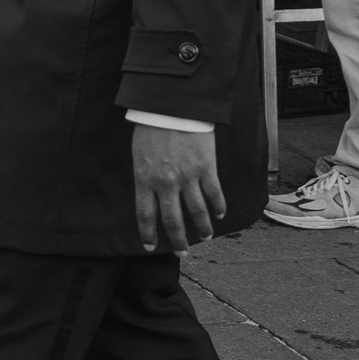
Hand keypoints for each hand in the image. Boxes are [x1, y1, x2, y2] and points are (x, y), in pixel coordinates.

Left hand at [131, 124, 224, 253]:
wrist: (171, 106)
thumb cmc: (151, 127)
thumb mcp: (139, 154)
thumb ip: (146, 177)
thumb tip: (152, 196)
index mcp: (144, 178)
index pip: (145, 215)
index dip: (148, 234)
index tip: (151, 248)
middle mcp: (165, 183)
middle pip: (172, 220)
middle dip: (177, 241)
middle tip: (182, 253)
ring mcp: (187, 177)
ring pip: (197, 212)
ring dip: (202, 228)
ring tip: (205, 237)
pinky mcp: (206, 168)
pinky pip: (214, 194)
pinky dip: (218, 207)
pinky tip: (219, 215)